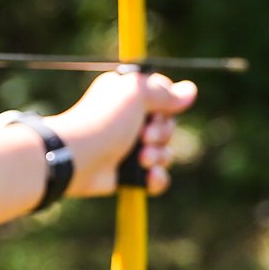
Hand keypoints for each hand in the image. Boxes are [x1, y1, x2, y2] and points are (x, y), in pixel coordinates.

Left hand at [54, 71, 198, 195]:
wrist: (78, 158)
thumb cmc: (103, 121)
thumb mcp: (136, 93)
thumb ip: (165, 92)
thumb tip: (190, 91)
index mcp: (128, 95)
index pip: (164, 95)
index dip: (168, 105)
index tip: (157, 110)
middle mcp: (129, 119)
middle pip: (167, 125)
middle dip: (162, 133)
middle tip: (144, 136)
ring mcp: (128, 147)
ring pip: (164, 152)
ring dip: (159, 156)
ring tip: (141, 159)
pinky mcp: (127, 173)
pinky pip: (156, 176)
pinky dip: (155, 178)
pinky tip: (147, 177)